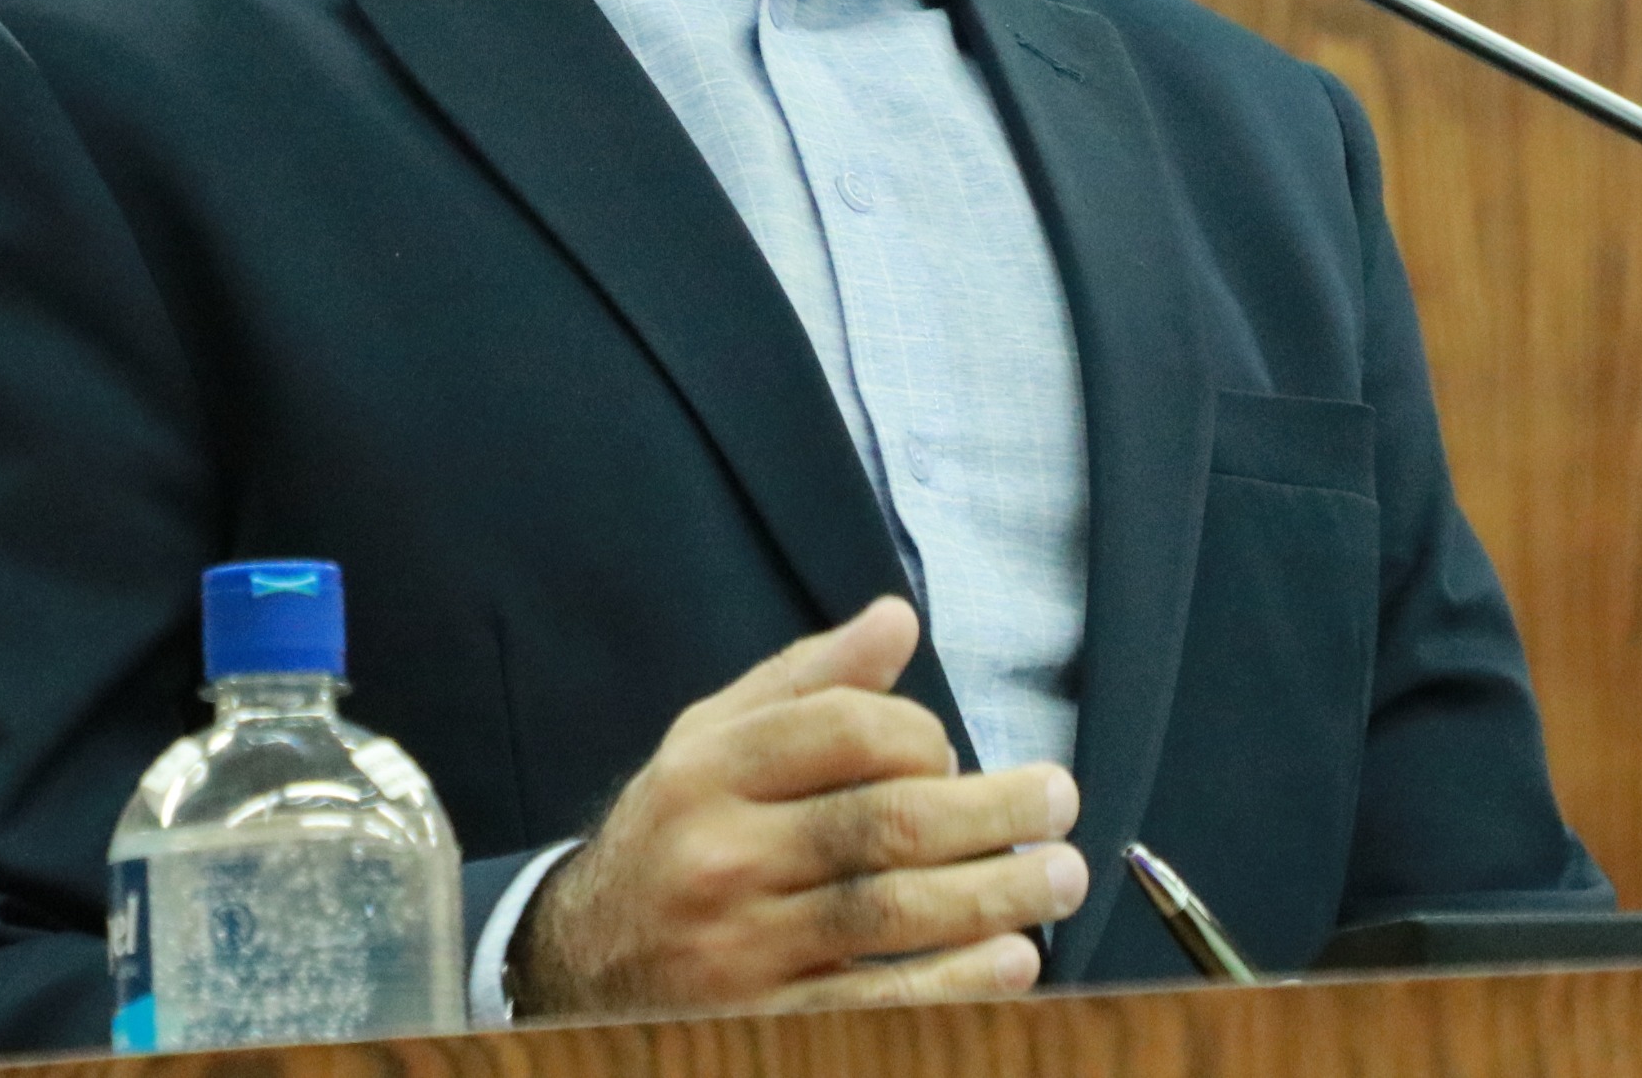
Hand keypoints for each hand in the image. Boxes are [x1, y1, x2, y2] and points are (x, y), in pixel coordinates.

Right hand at [509, 596, 1085, 1016]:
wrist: (581, 962)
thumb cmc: (674, 834)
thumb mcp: (712, 739)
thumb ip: (807, 682)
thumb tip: (897, 620)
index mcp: (710, 771)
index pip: (845, 733)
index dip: (923, 735)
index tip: (957, 751)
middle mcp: (722, 855)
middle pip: (884, 825)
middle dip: (992, 812)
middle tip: (1060, 802)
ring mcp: (743, 947)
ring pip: (893, 913)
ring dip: (995, 895)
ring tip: (1059, 877)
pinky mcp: (766, 1021)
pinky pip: (879, 1002)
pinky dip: (958, 983)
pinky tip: (1014, 962)